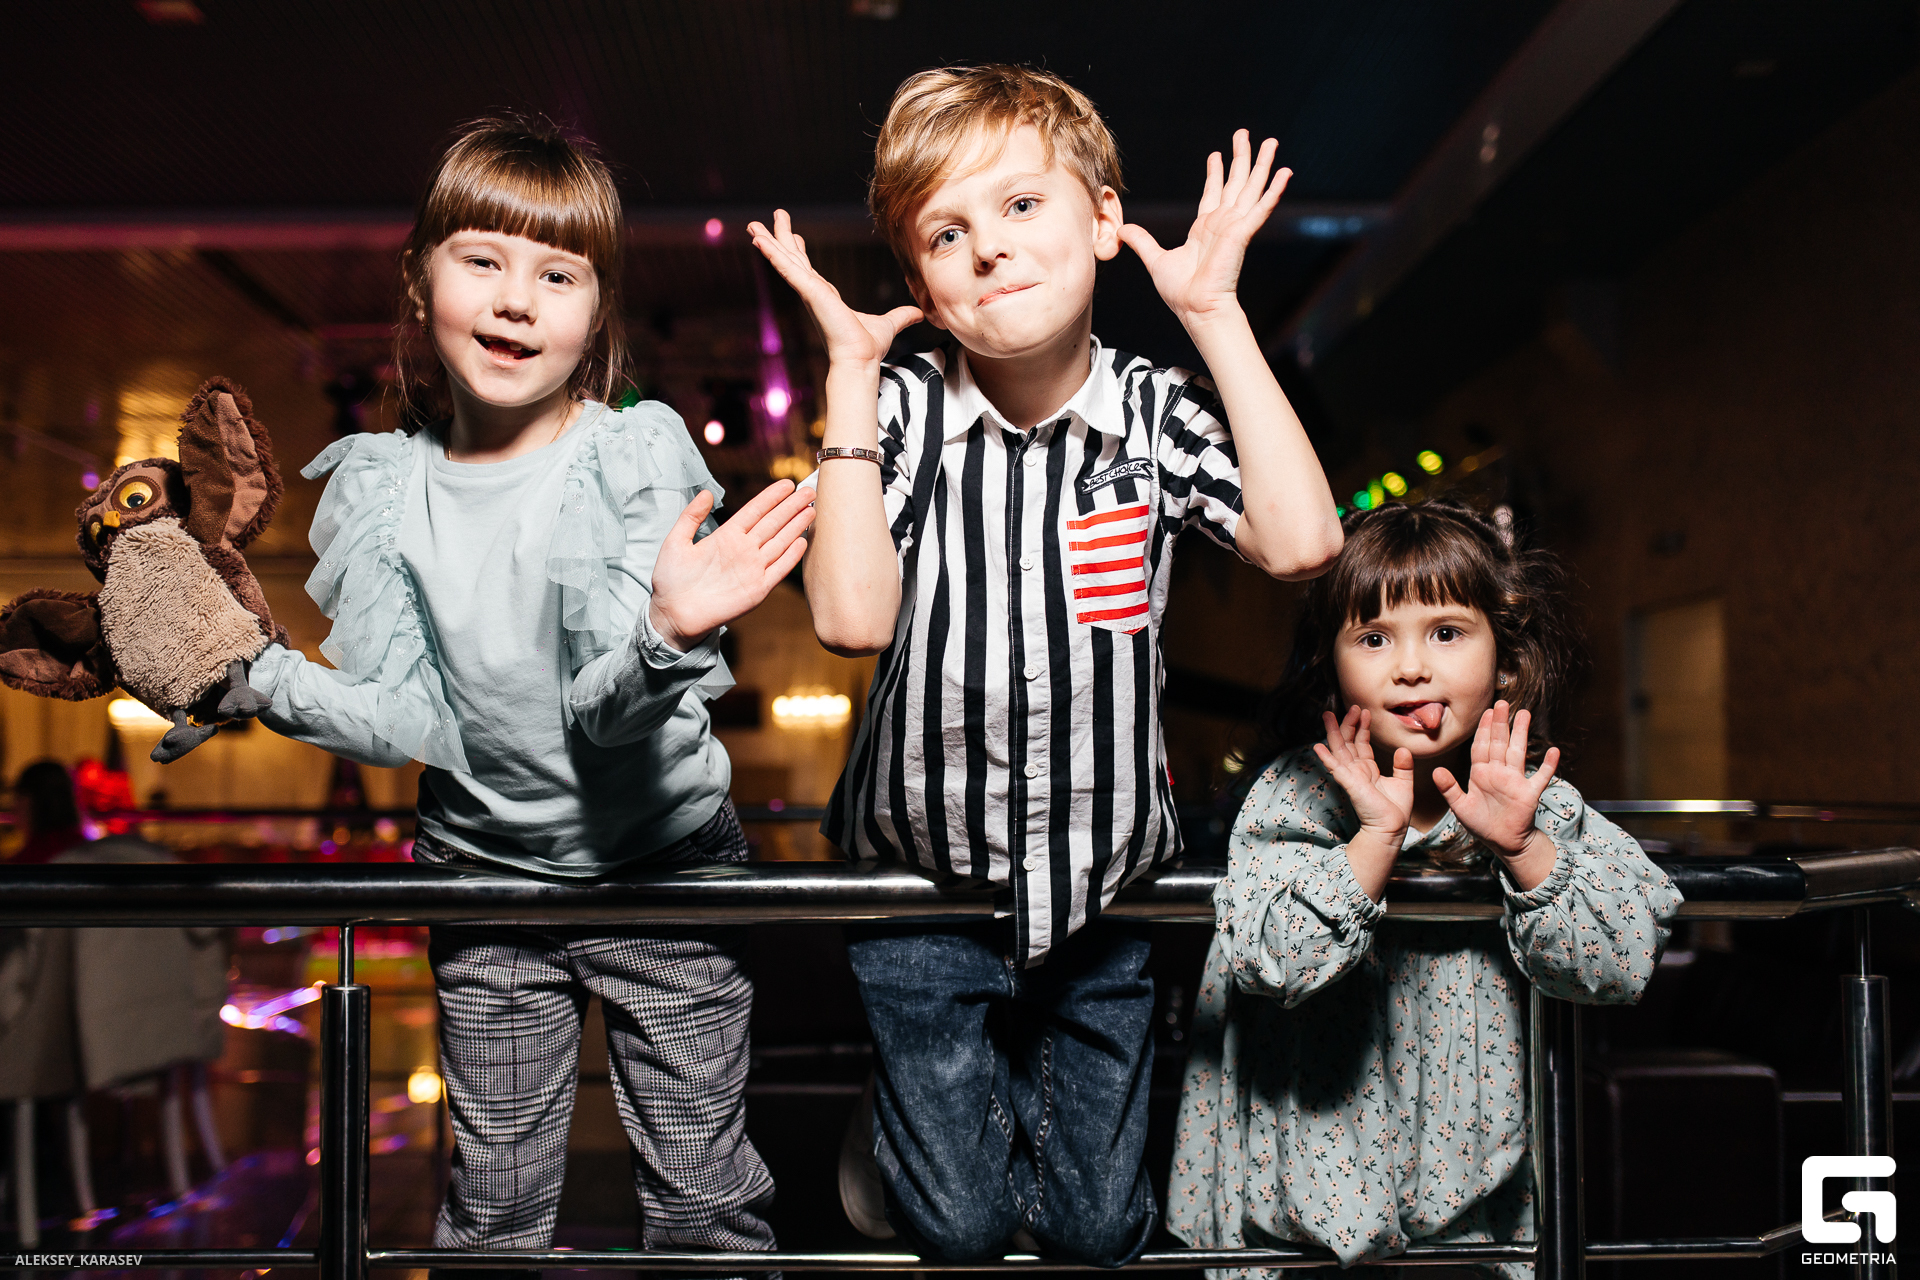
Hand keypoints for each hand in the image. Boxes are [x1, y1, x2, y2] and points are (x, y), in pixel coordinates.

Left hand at [649, 480, 814, 650]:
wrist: (673, 614)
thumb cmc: (670, 580)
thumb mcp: (676, 542)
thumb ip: (691, 517)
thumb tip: (706, 493)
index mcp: (726, 537)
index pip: (755, 511)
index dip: (771, 497)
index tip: (788, 484)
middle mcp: (743, 550)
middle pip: (773, 523)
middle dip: (792, 507)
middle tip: (810, 491)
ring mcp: (752, 569)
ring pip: (780, 542)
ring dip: (796, 526)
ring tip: (812, 510)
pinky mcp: (757, 589)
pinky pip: (779, 569)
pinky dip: (791, 556)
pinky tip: (802, 541)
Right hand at [749, 210, 922, 367]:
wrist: (861, 359)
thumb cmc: (868, 348)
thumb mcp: (889, 324)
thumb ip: (901, 316)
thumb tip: (918, 314)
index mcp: (826, 296)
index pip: (809, 269)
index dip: (799, 251)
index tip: (793, 235)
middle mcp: (814, 292)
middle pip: (793, 258)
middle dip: (780, 237)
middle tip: (771, 217)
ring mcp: (809, 292)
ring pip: (785, 260)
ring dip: (769, 241)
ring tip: (753, 224)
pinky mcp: (810, 292)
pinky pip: (788, 269)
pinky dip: (773, 254)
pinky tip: (760, 240)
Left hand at [1117, 129, 1290, 326]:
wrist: (1195, 308)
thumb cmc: (1181, 293)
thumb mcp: (1155, 260)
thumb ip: (1142, 242)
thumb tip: (1121, 230)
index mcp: (1204, 228)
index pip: (1213, 193)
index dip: (1215, 173)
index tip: (1217, 154)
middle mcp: (1222, 223)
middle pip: (1235, 182)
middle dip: (1241, 157)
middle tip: (1245, 134)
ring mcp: (1235, 226)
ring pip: (1252, 188)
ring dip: (1262, 164)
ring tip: (1271, 142)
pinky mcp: (1243, 233)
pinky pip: (1262, 208)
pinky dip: (1274, 190)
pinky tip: (1285, 173)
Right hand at [1312, 706, 1413, 842]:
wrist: (1391, 829)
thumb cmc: (1395, 811)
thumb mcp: (1404, 783)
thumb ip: (1403, 766)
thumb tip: (1403, 749)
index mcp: (1368, 769)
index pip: (1361, 743)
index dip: (1362, 727)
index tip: (1364, 712)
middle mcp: (1357, 771)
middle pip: (1347, 742)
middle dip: (1347, 724)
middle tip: (1350, 706)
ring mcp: (1351, 777)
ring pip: (1339, 750)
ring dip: (1333, 732)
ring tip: (1327, 716)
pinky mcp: (1349, 784)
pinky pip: (1336, 768)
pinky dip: (1327, 757)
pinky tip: (1318, 746)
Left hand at [1432, 701, 1561, 857]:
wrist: (1503, 843)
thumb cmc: (1481, 824)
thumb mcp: (1460, 807)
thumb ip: (1449, 788)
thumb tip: (1435, 771)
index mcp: (1481, 774)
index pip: (1481, 746)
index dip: (1483, 730)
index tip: (1486, 712)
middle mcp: (1498, 773)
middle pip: (1499, 743)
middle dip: (1500, 723)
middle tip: (1502, 703)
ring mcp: (1515, 781)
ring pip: (1518, 752)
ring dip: (1521, 733)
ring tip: (1524, 714)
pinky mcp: (1529, 793)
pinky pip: (1540, 777)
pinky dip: (1548, 765)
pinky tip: (1554, 751)